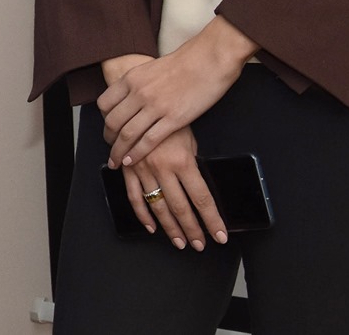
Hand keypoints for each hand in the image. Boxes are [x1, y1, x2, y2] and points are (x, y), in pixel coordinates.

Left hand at [98, 17, 254, 167]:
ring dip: (119, 151)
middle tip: (111, 149)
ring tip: (116, 161)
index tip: (108, 129)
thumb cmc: (183, 63)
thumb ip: (137, 84)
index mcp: (131, 79)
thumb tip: (129, 99)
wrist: (208, 60)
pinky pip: (148, 141)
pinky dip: (137, 153)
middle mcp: (138, 93)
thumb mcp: (150, 69)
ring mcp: (155, 107)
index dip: (103, 120)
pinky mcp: (173, 119)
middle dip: (109, 139)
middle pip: (113, 122)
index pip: (104, 104)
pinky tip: (132, 161)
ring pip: (127, 134)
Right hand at [119, 127, 227, 250]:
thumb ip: (191, 163)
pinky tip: (151, 227)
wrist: (140, 103)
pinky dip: (142, 214)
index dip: (212, 220)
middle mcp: (163, 168)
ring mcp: (143, 170)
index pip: (202, 198)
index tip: (220, 235)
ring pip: (158, 206)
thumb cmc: (168, 119)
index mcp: (182, 160)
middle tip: (199, 245)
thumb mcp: (189, 139)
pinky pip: (134, 196)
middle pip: (181, 207)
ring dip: (170, 228)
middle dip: (192, 229)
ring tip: (180, 242)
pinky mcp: (128, 169)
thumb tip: (197, 187)